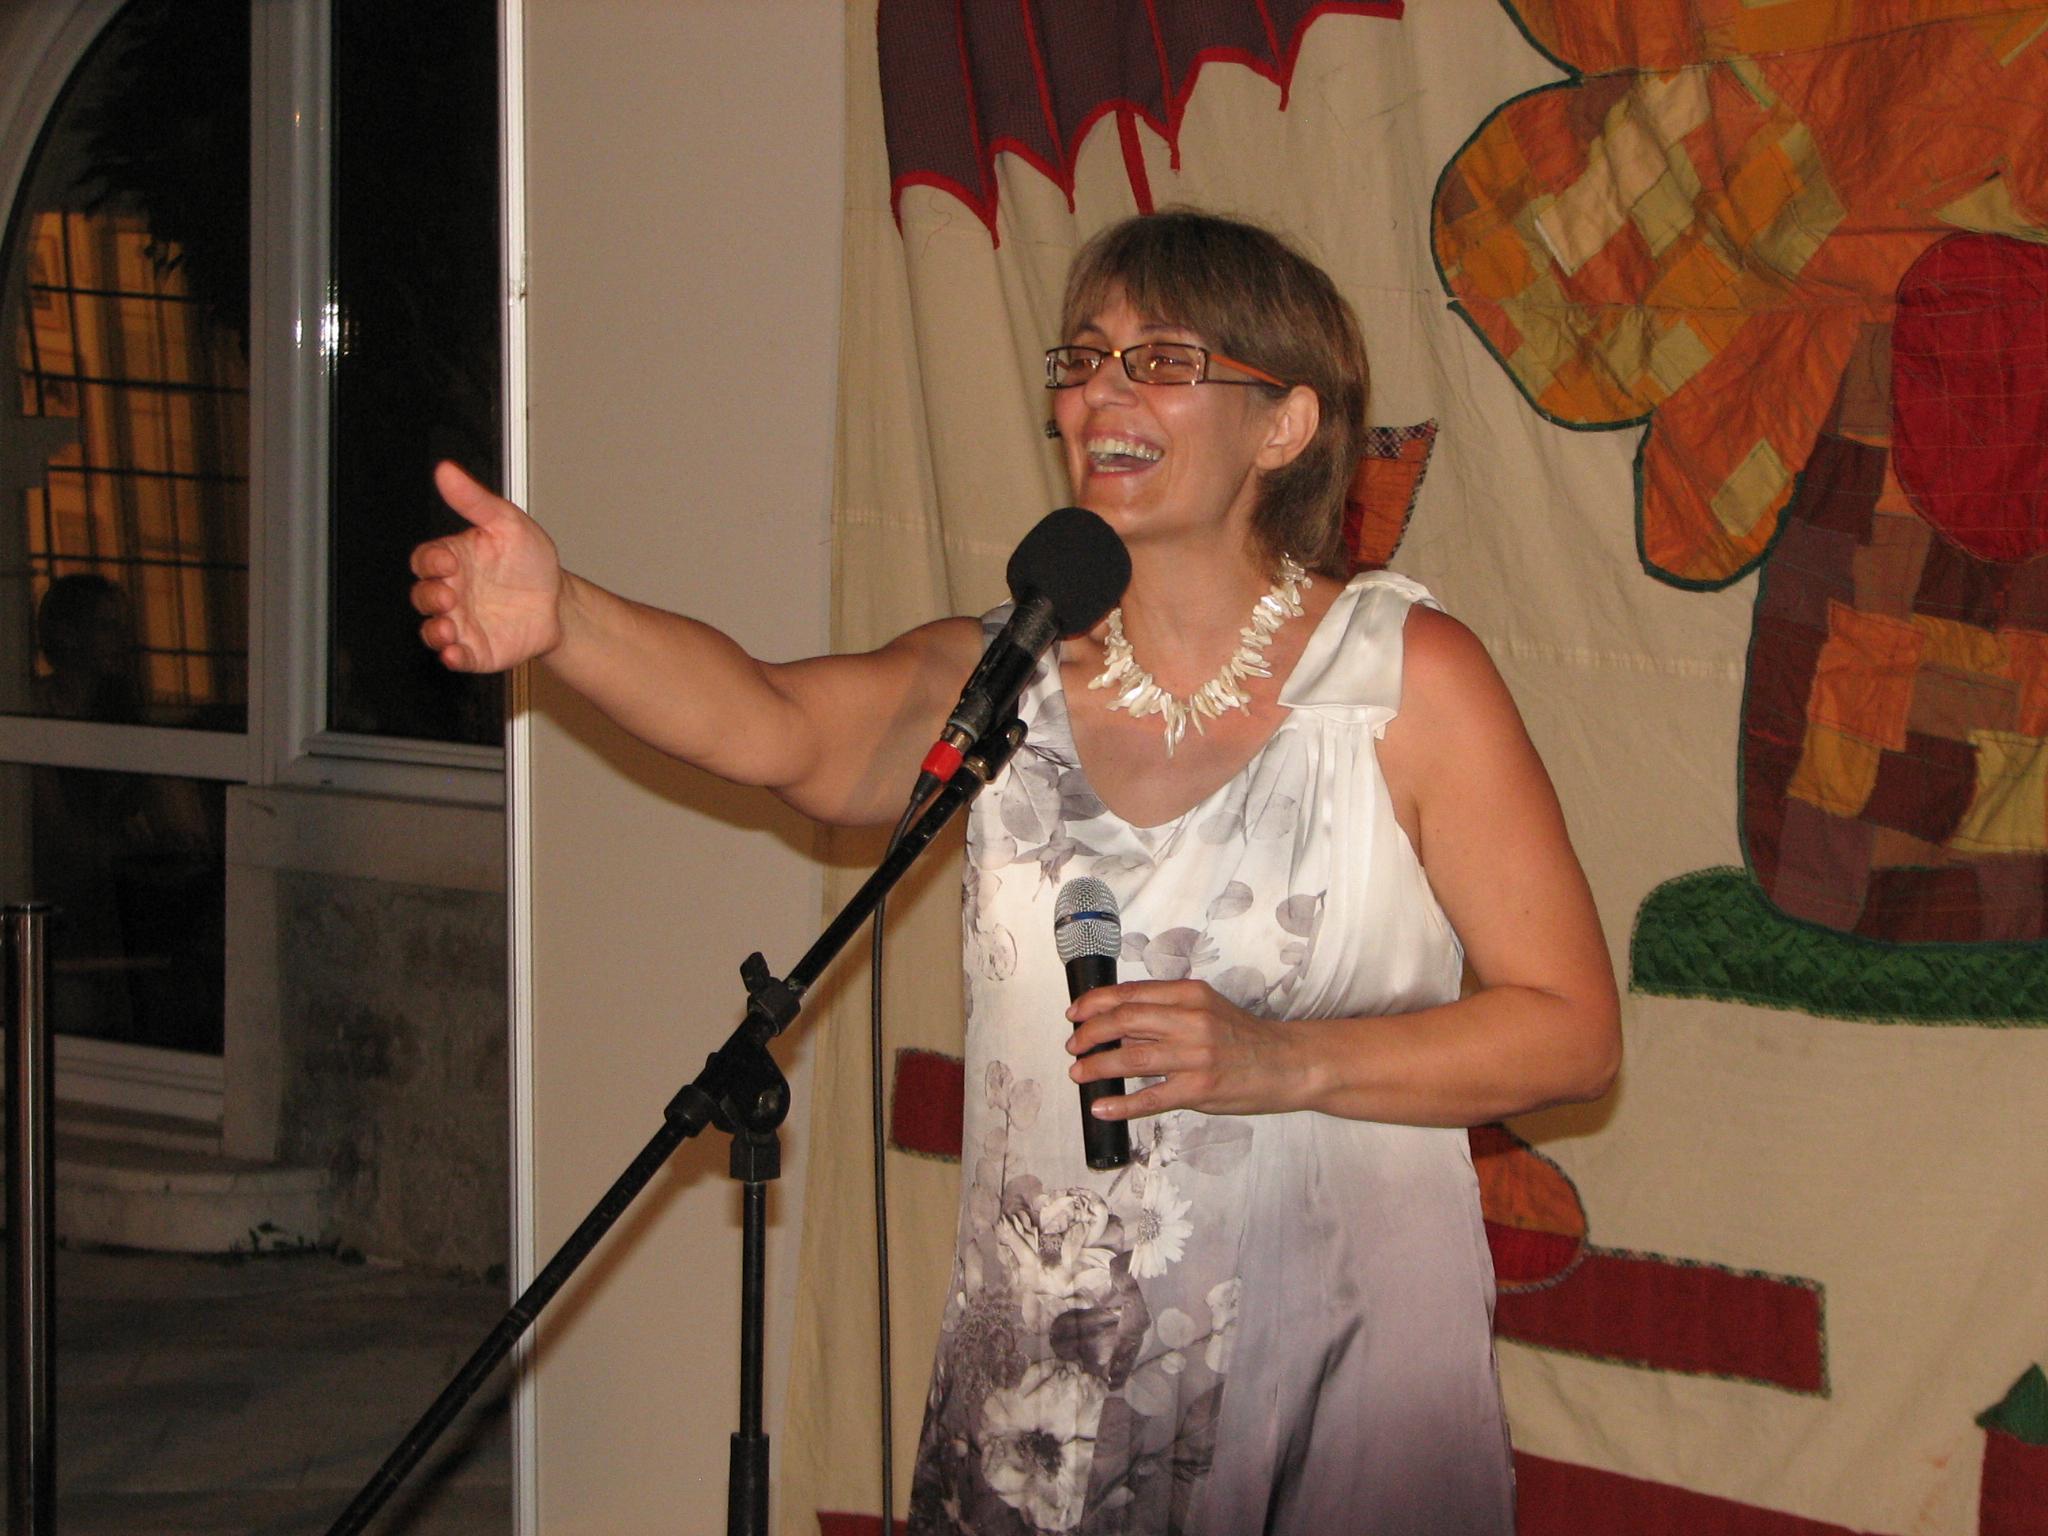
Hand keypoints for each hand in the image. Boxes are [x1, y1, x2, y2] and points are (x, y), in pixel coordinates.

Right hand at [409, 462, 564, 672]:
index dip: (431, 561)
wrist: (559, 601)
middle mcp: (452, 592)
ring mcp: (462, 623)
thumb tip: (446, 471)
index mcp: (454, 559)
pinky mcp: (476, 649)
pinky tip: (456, 653)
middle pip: (423, 596)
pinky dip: (452, 657)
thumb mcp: (507, 522)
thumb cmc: (529, 560)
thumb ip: (475, 500)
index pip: (426, 559)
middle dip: (430, 597)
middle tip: (448, 595)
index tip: (448, 560)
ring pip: (433, 630)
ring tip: (448, 629)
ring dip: (435, 631)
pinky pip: (457, 657)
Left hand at [1065, 980, 1305, 1118]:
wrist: (1287, 1064)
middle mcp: (1191, 1020)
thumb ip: (1165, 1014)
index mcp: (1189, 994)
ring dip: (1097, 1066)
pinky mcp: (1199, 1089)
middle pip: (1123, 1021)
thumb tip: (1118, 1029)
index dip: (1095, 1004)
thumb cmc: (1243, 1037)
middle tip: (1073, 1047)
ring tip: (1079, 1073)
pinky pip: (1150, 1098)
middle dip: (1089, 1034)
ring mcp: (1195, 1056)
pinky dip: (1120, 1104)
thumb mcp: (1206, 1009)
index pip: (1130, 994)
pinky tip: (1101, 1107)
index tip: (1075, 1014)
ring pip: (1131, 1058)